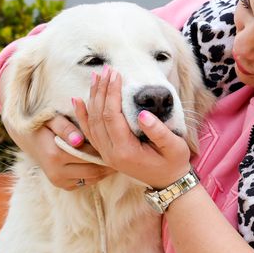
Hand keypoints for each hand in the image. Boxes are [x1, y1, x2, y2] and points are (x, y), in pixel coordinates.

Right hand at [4, 114, 114, 190]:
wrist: (27, 137)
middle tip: (123, 152)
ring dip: (104, 170)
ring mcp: (59, 182)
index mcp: (55, 155)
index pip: (90, 155)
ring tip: (116, 156)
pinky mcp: (62, 186)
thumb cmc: (43, 123)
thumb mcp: (52, 119)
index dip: (105, 149)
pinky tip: (102, 162)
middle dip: (108, 162)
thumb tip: (79, 140)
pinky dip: (95, 174)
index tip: (118, 141)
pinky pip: (85, 182)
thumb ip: (66, 127)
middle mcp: (57, 173)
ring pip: (92, 179)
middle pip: (93, 171)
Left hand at [75, 66, 191, 188]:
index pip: (112, 116)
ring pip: (92, 122)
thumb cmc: (173, 162)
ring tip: (96, 77)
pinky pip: (90, 131)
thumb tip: (142, 113)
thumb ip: (158, 131)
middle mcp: (111, 153)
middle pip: (98, 117)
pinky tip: (79, 100)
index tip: (117, 74)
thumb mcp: (174, 147)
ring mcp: (106, 154)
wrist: (168, 182)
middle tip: (107, 69)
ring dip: (92, 98)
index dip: (112, 93)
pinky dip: (83, 114)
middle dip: (102, 91)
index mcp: (125, 151)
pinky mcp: (106, 152)